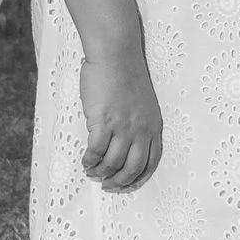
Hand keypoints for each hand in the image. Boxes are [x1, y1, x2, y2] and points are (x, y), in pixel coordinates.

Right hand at [78, 51, 162, 192]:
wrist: (116, 54)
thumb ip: (139, 124)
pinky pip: (96, 151)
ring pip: (112, 163)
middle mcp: (141, 129)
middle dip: (118, 182)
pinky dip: (89, 161)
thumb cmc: (126, 74)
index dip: (137, 178)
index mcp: (153, 125)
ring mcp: (123, 126)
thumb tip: (124, 146)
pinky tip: (85, 161)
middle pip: (132, 168)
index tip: (125, 185)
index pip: (151, 162)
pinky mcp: (104, 121)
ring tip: (92, 172)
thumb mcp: (144, 103)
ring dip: (100, 172)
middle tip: (106, 185)